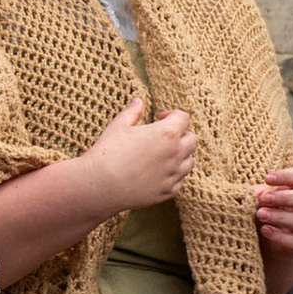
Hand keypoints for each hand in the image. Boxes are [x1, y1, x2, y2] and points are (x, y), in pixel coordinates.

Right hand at [82, 98, 196, 212]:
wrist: (100, 186)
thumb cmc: (107, 153)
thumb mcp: (118, 126)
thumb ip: (132, 112)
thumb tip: (138, 102)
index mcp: (167, 133)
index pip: (184, 118)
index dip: (172, 115)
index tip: (159, 119)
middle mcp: (176, 154)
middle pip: (192, 139)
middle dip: (181, 135)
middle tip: (162, 137)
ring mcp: (174, 174)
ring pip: (190, 161)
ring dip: (180, 155)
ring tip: (162, 155)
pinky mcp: (169, 191)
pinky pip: (180, 180)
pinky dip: (174, 174)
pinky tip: (158, 172)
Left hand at [254, 166, 292, 261]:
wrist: (267, 242)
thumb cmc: (262, 211)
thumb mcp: (256, 199)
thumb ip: (252, 194)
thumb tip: (246, 194)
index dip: (289, 175)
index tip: (267, 179)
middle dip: (287, 197)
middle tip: (264, 199)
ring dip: (280, 216)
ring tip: (260, 215)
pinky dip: (280, 236)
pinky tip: (264, 230)